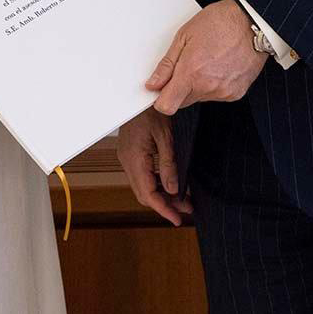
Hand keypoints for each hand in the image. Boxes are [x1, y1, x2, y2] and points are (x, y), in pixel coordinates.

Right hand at [116, 108, 193, 226]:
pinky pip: (141, 174)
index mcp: (135, 158)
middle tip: (185, 209)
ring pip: (142, 185)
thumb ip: (168, 164)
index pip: (147, 194)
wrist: (140, 95)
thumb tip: (173, 189)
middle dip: (164, 204)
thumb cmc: (151, 109)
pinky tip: (168, 182)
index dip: (163, 209)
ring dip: (160, 194)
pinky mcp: (130, 152)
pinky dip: (155, 182)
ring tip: (181, 198)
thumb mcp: (165, 136)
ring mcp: (127, 156)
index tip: (177, 219)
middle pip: (143, 193)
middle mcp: (127, 160)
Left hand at [147, 0, 266, 115]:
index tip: (160, 89)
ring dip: (198, 85)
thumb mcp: (184, 36)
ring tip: (207, 60)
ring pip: (200, 97)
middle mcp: (208, 87)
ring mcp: (224, 92)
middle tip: (187, 64)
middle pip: (182, 102)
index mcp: (191, 72)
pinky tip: (219, 66)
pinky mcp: (236, 93)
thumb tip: (153, 82)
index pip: (167, 105)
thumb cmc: (219, 22)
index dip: (160, 99)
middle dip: (179, 88)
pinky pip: (217, 95)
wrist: (251, 21)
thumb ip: (167, 65)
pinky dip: (214, 85)